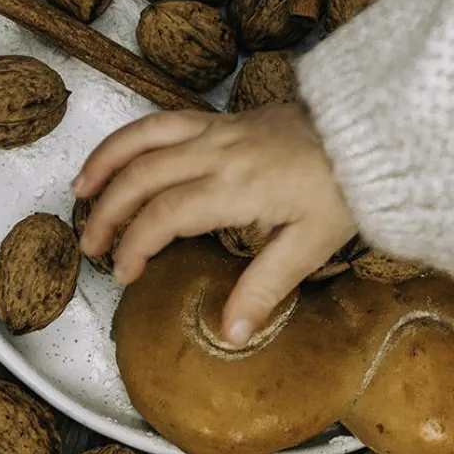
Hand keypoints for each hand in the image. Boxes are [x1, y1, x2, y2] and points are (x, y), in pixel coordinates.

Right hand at [71, 103, 357, 345]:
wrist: (372, 132)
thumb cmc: (345, 188)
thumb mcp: (310, 246)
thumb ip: (265, 287)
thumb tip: (230, 333)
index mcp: (235, 188)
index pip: (163, 216)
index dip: (134, 246)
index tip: (124, 274)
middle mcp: (218, 154)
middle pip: (142, 178)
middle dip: (108, 213)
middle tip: (90, 246)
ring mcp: (219, 131)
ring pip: (144, 138)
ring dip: (106, 163)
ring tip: (80, 191)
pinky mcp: (226, 119)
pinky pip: (165, 120)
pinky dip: (133, 137)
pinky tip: (121, 155)